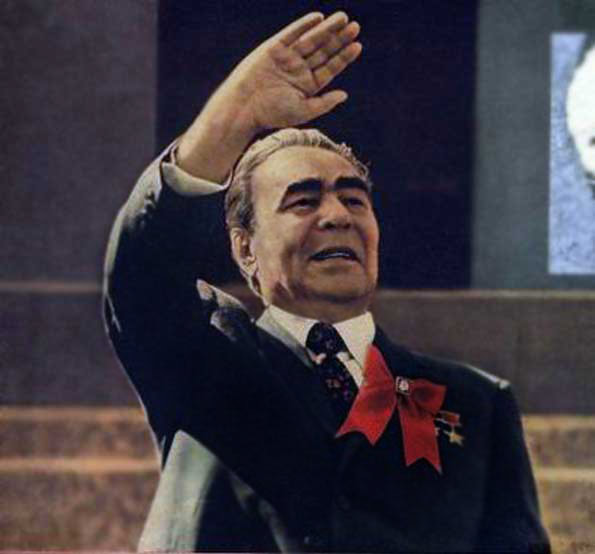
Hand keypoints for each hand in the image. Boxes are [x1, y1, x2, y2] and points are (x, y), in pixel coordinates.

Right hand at [227, 11, 361, 129]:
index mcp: (307, 85)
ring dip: (327, 29)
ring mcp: (287, 58)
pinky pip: (292, 33)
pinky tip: (318, 18)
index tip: (357, 46)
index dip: (344, 57)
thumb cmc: (272, 113)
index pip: (330, 68)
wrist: (244, 106)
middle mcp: (299, 70)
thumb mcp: (303, 111)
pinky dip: (304, 25)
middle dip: (339, 39)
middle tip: (355, 27)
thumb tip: (345, 94)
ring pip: (311, 40)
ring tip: (343, 18)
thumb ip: (324, 103)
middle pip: (324, 51)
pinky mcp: (274, 48)